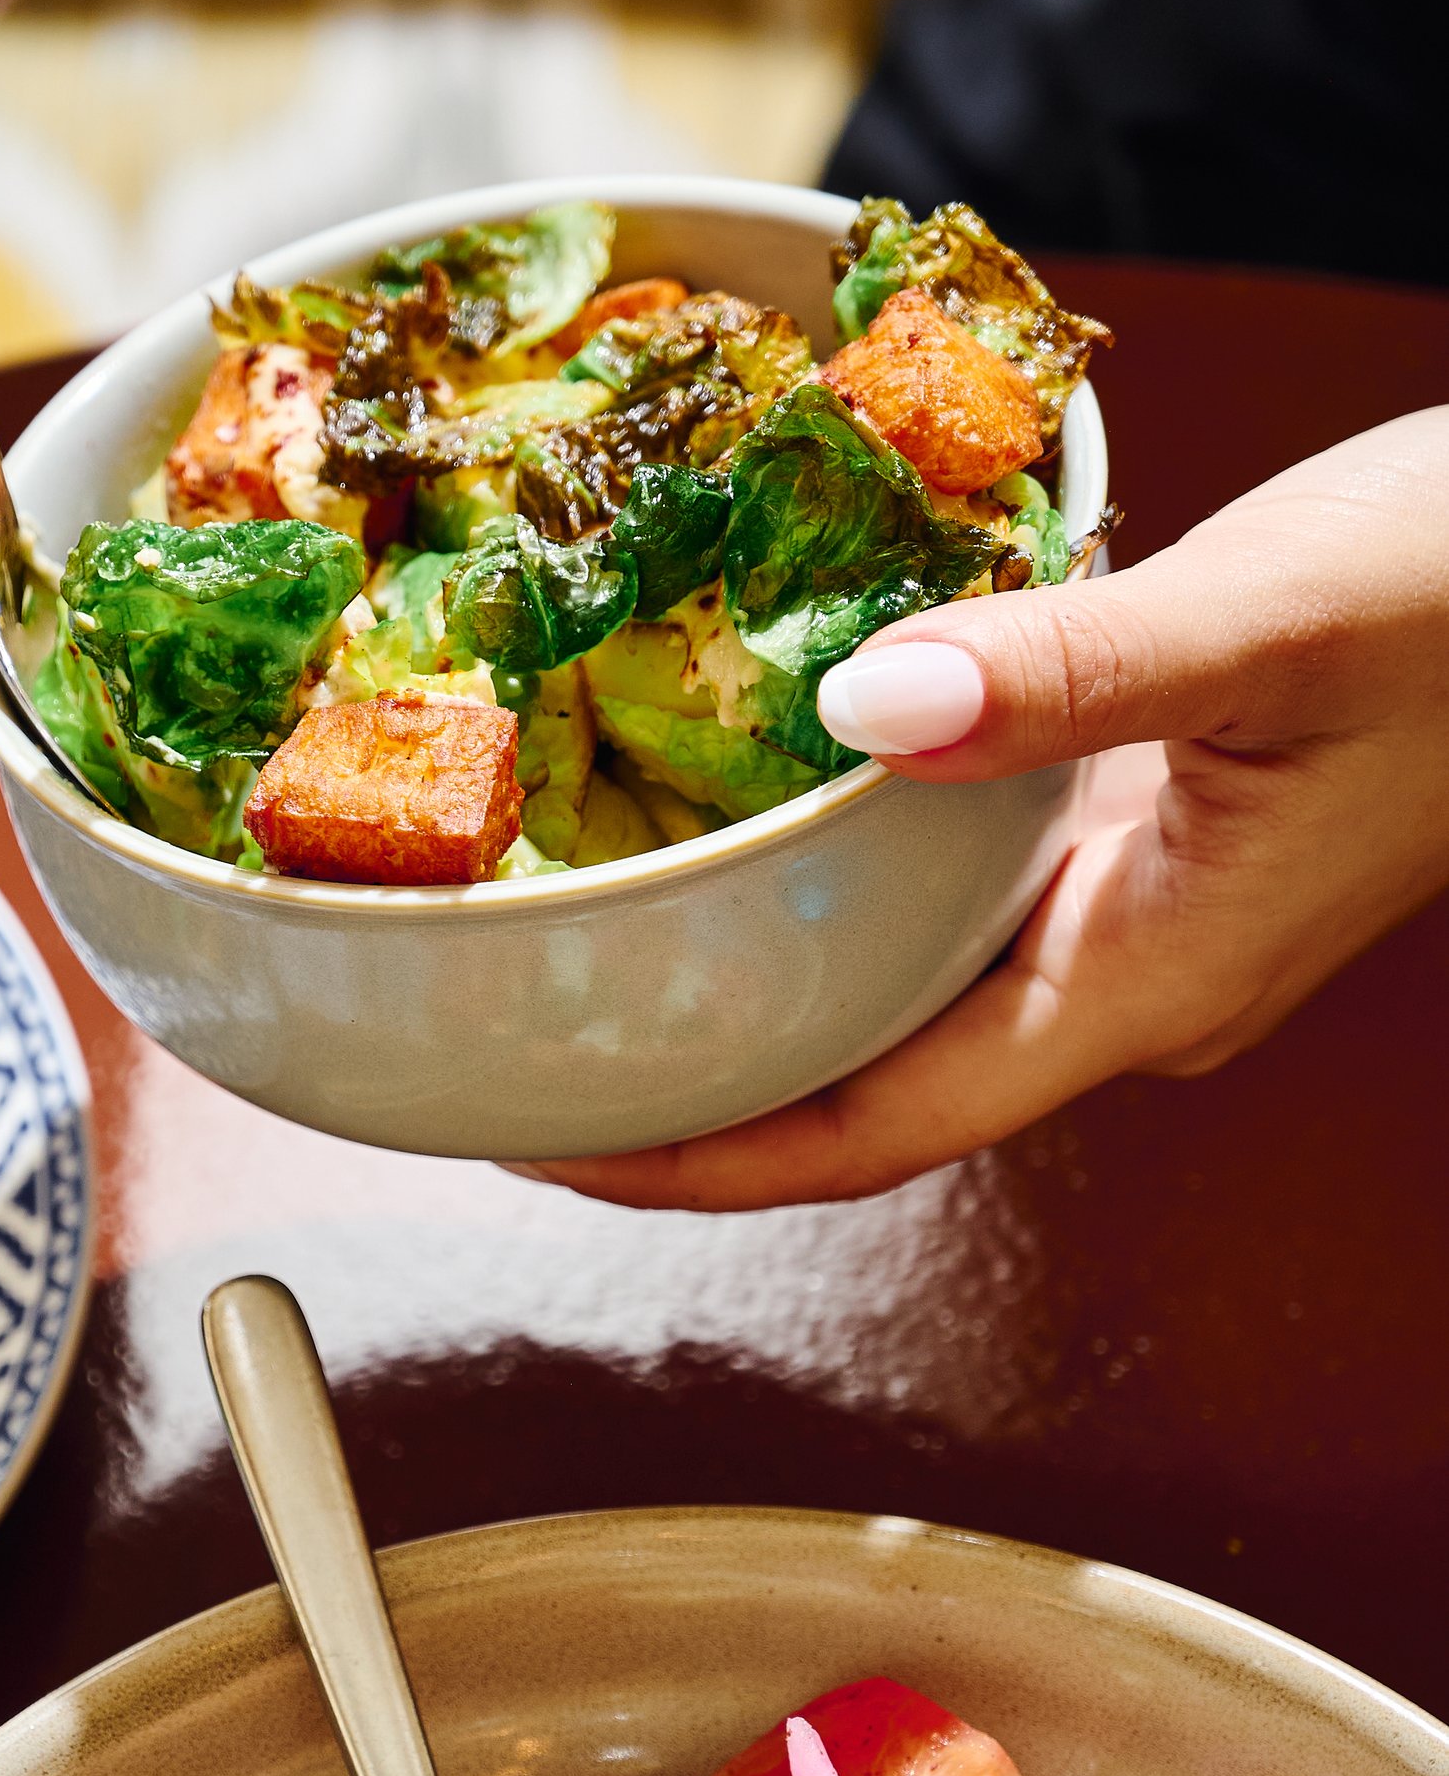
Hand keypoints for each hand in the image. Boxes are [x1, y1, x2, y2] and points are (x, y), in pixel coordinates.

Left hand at [525, 408, 1448, 1209]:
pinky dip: (832, 869)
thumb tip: (862, 704)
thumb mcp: (1274, 616)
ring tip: (576, 929)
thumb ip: (1072, 671)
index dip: (694, 1159)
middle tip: (502, 1034)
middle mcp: (1122, 980)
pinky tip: (745, 799)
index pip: (872, 1134)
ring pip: (896, 989)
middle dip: (681, 1084)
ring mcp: (1134, 914)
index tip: (536, 1144)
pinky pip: (946, 890)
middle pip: (857, 1087)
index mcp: (1145, 983)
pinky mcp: (1139, 833)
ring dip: (748, 976)